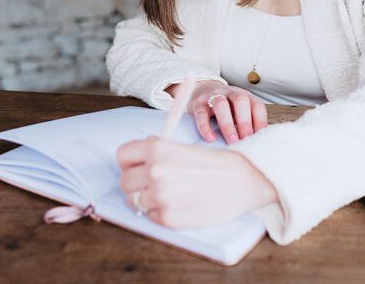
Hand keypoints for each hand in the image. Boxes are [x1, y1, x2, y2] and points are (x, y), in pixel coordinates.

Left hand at [116, 136, 276, 227]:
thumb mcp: (181, 147)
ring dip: (147, 200)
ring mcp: (159, 196)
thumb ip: (155, 152)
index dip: (130, 162)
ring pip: (133, 201)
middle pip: (125, 181)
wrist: (242, 181)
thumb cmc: (213, 164)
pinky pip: (149, 216)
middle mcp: (154, 170)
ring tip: (169, 194)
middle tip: (157, 183)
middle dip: (137, 183)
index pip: (122, 156)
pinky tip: (178, 204)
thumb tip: (133, 162)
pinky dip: (160, 213)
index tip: (138, 167)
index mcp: (157, 148)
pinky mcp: (167, 218)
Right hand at [166, 81, 267, 143]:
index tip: (259, 138)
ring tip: (232, 141)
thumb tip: (256, 142)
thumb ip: (248, 122)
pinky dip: (206, 127)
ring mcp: (213, 96)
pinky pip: (201, 113)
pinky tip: (211, 138)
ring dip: (228, 124)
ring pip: (221, 105)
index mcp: (244, 96)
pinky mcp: (198, 103)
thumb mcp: (238, 110)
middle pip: (240, 101)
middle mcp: (230, 93)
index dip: (260, 121)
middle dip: (245, 122)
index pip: (256, 105)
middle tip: (245, 140)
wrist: (201, 90)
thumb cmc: (225, 106)